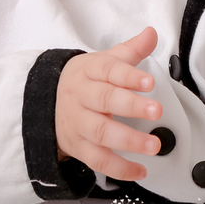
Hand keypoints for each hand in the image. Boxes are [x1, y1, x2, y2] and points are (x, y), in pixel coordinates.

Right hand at [55, 26, 163, 180]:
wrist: (47, 102)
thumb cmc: (86, 81)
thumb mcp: (104, 61)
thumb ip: (131, 50)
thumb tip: (151, 34)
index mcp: (88, 71)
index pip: (109, 71)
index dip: (129, 77)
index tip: (149, 82)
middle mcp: (81, 96)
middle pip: (105, 101)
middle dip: (132, 107)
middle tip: (157, 111)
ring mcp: (78, 123)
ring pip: (101, 133)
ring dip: (128, 140)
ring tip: (153, 145)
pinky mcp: (78, 146)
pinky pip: (97, 160)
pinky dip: (119, 168)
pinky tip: (140, 169)